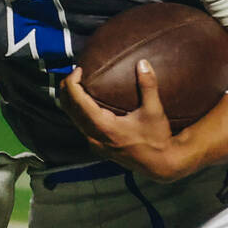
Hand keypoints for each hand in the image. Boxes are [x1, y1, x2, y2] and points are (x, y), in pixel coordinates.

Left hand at [60, 61, 188, 181]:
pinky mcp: (98, 147)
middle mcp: (94, 137)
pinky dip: (78, 111)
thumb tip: (143, 63)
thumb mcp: (154, 111)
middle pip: (69, 109)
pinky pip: (80, 126)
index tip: (79, 69)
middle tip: (75, 73)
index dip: (73, 82)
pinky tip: (88, 102)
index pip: (77, 101)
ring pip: (73, 119)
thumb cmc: (157, 139)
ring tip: (79, 84)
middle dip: (67, 89)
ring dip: (72, 101)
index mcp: (103, 127)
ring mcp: (94, 144)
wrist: (160, 164)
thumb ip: (148, 85)